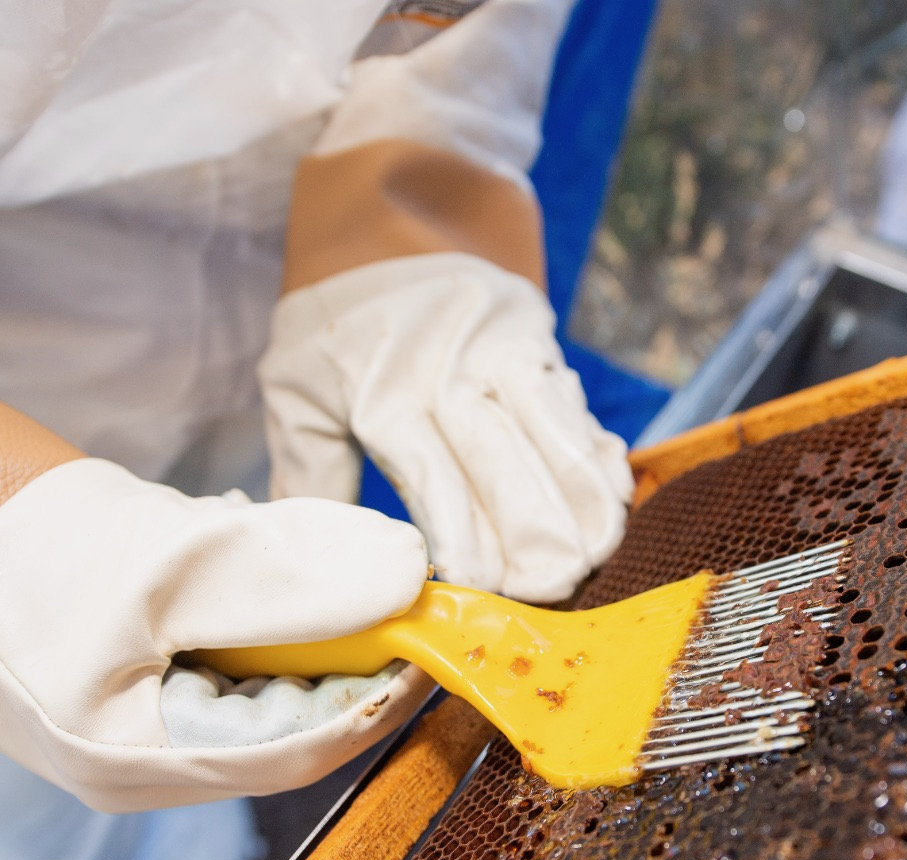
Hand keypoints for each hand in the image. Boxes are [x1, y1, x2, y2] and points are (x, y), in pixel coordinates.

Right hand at [0, 458, 432, 811]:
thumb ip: (286, 579)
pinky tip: (244, 547)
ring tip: (310, 554)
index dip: (379, 694)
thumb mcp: (162, 563)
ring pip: (263, 677)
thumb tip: (405, 576)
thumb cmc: (16, 554)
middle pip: (290, 718)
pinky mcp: (135, 669)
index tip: (431, 632)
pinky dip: (258, 600)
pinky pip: (225, 647)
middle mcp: (149, 757)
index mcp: (146, 763)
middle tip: (391, 583)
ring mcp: (140, 715)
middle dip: (348, 649)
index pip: (304, 750)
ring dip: (304, 617)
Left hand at [260, 252, 632, 602]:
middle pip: (508, 472)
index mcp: (387, 396)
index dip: (468, 544)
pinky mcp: (540, 344)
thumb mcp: (293, 386)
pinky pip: (578, 411)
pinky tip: (613, 500)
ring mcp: (505, 355)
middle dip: (538, 540)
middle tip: (554, 588)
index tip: (485, 590)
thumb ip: (307, 469)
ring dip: (585, 504)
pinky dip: (598, 458)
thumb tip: (312, 550)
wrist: (387, 222)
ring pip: (558, 442)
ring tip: (598, 555)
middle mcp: (453, 374)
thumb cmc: (336, 323)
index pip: (438, 486)